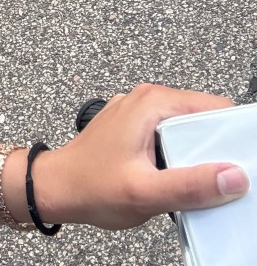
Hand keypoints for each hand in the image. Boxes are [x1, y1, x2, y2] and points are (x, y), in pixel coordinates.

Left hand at [36, 84, 249, 228]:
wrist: (56, 188)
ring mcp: (141, 113)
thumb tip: (232, 176)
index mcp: (152, 103)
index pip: (214, 108)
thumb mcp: (146, 193)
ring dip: (200, 156)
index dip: (232, 136)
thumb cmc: (91, 186)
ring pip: (188, 130)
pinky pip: (172, 138)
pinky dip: (182, 157)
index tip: (243, 162)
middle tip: (223, 183)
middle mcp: (147, 100)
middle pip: (203, 119)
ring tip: (200, 185)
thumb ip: (191, 185)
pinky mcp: (137, 128)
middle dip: (217, 149)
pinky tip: (179, 181)